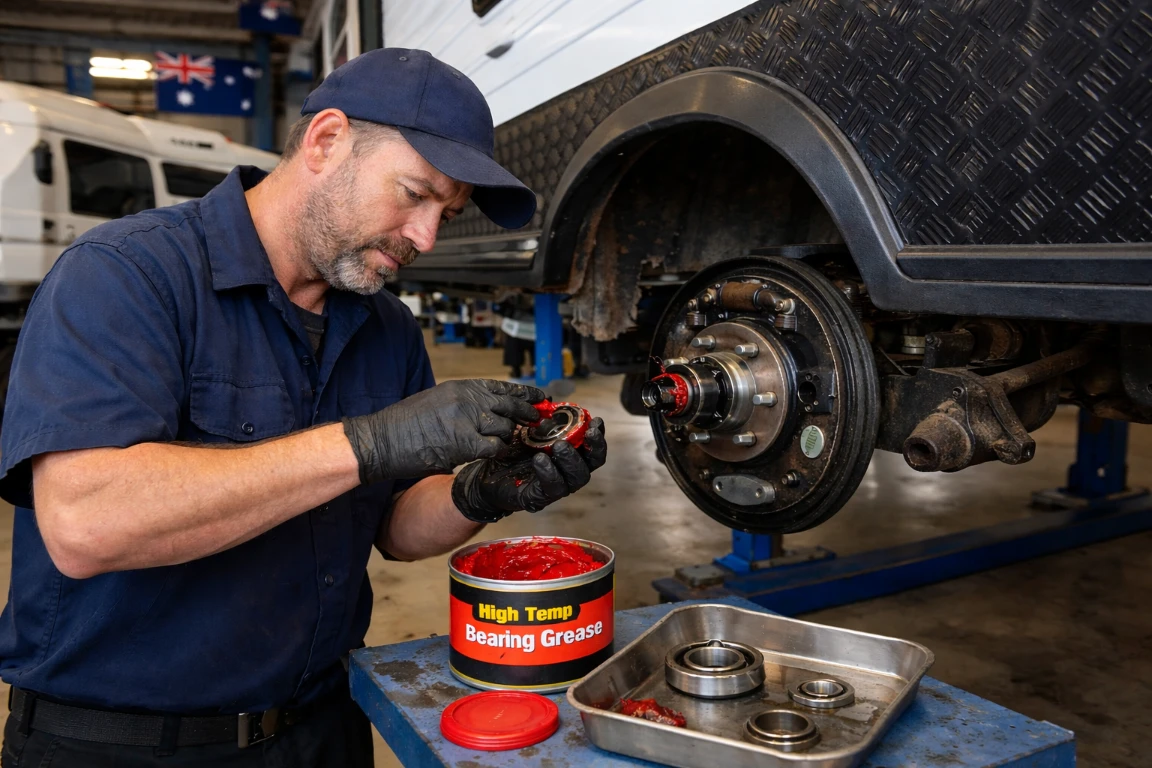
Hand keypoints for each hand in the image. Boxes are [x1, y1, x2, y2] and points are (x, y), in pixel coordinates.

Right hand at [342, 379, 544, 482]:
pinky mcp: (463, 443)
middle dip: (527, 415)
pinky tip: (494, 456)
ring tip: (508, 444)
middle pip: (510, 405)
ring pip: (505, 429)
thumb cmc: (405, 424)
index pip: (502, 386)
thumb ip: (464, 403)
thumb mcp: (437, 400)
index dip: (525, 392)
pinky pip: (494, 449)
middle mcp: (467, 399)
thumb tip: (490, 411)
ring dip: (507, 439)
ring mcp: (466, 420)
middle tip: (539, 422)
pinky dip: (497, 453)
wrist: (382, 440)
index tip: (541, 397)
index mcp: (461, 387)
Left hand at [451, 417, 606, 522]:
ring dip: (570, 460)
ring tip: (559, 445)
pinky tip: (540, 459)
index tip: (596, 420)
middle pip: (591, 464)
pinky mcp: (537, 498)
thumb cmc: (508, 453)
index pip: (592, 449)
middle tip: (587, 432)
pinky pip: (550, 488)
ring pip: (575, 478)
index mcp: (567, 457)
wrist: (482, 475)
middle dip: (593, 448)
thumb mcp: (525, 432)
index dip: (598, 436)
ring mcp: (554, 488)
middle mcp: (565, 473)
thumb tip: (548, 399)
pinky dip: (548, 472)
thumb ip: (539, 420)